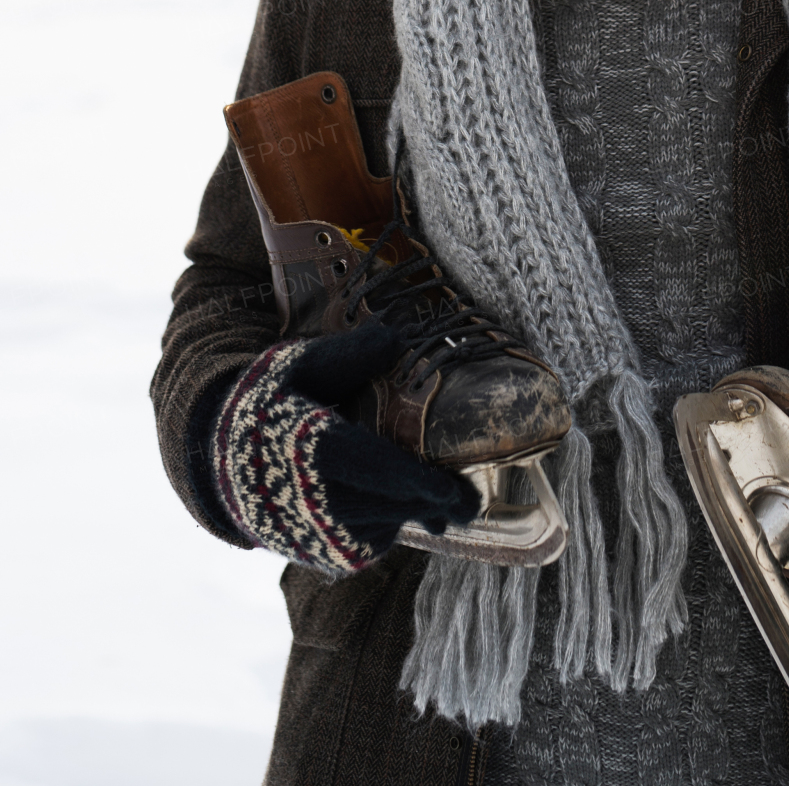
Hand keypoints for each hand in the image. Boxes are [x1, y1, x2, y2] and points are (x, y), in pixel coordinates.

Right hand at [211, 318, 479, 573]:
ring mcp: (308, 533)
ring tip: (441, 504)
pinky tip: (398, 510)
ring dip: (407, 516)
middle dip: (428, 504)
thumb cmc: (271, 402)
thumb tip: (396, 339)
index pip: (374, 470)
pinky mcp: (309, 554)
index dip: (417, 483)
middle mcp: (309, 497)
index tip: (454, 489)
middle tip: (467, 503)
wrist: (217, 457)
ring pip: (377, 530)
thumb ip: (351, 353)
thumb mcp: (304, 364)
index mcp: (309, 446)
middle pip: (384, 506)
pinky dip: (384, 530)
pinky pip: (361, 549)